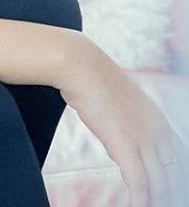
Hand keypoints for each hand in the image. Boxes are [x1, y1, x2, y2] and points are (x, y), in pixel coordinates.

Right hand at [58, 39, 188, 206]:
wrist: (80, 65)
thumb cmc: (93, 80)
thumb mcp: (120, 102)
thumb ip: (128, 121)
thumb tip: (120, 135)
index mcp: (158, 119)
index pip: (179, 158)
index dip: (175, 178)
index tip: (167, 191)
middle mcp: (157, 131)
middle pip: (174, 174)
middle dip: (168, 193)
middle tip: (161, 204)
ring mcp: (144, 139)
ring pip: (161, 184)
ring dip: (155, 201)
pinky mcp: (126, 146)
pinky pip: (139, 184)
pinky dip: (138, 200)